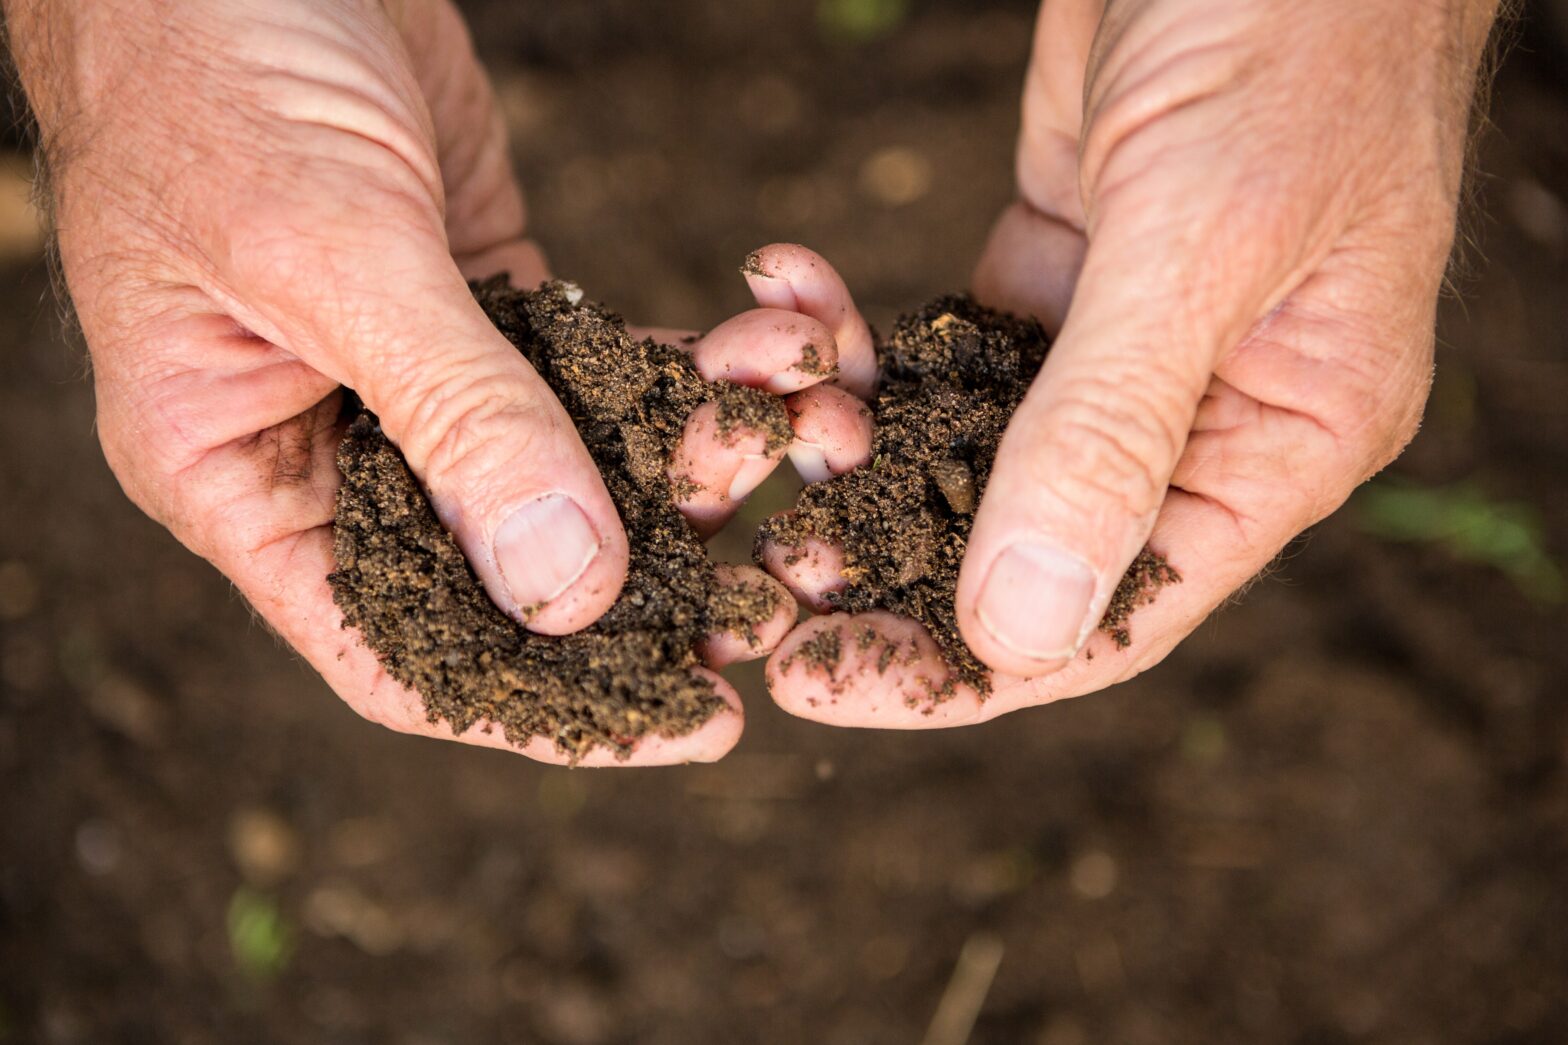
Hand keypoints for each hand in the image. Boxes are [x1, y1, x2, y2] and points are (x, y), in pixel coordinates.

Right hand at [5, 0, 833, 763]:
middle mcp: (338, 450)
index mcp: (244, 483)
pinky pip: (608, 370)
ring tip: (814, 438)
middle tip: (788, 591)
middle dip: (660, 581)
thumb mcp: (329, 256)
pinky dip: (692, 369)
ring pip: (582, 468)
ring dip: (701, 460)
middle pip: (511, 575)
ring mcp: (422, 379)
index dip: (546, 707)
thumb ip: (455, 421)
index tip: (689, 721)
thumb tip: (567, 592)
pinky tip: (776, 358)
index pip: (402, 653)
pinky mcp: (491, 304)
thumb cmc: (213, 75)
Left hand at [759, 0, 1501, 724]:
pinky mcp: (1061, 270)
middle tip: (761, 577)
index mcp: (1285, 438)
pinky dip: (864, 335)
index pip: (1120, 608)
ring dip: (857, 438)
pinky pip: (942, 345)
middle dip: (890, 564)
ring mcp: (1129, 343)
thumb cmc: (1295, 34)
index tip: (826, 680)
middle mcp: (1208, 409)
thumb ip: (1106, 434)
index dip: (970, 666)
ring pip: (968, 446)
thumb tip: (1024, 627)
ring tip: (756, 418)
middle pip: (1034, 547)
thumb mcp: (1198, 242)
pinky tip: (790, 295)